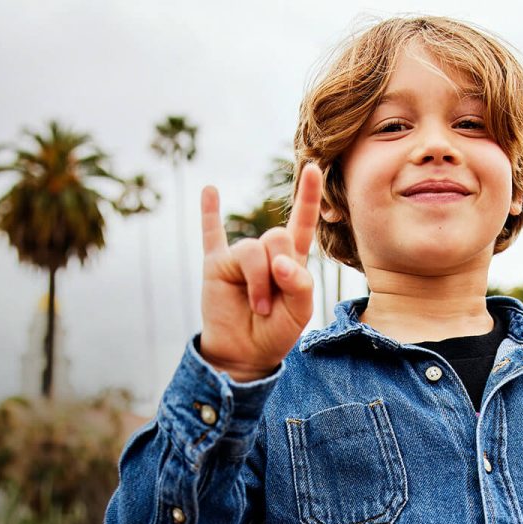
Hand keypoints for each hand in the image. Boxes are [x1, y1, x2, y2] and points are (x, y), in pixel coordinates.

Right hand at [196, 161, 321, 381]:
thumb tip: (276, 261)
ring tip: (257, 307)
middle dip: (279, 270)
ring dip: (258, 282)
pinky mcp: (215, 265)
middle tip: (272, 304)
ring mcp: (239, 257)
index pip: (302, 223)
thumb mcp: (300, 312)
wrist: (244, 355)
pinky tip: (209, 190)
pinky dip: (210, 213)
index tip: (313, 169)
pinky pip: (210, 234)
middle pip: (277, 236)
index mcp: (292, 259)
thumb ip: (299, 283)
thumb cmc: (276, 332)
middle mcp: (265, 253)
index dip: (309, 197)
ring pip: (252, 248)